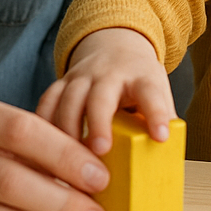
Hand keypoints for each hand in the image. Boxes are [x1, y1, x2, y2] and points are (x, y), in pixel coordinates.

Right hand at [36, 27, 174, 154]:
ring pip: (68, 99)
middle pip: (101, 96)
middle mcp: (109, 74)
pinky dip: (43, 125)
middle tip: (102, 150)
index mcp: (140, 78)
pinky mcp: (61, 83)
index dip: (156, 113)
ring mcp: (82, 77)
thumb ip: (164, 121)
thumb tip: (169, 164)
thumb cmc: (139, 81)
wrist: (115, 46)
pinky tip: (41, 151)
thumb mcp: (158, 93)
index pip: (151, 94)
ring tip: (68, 162)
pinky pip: (47, 102)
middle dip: (99, 123)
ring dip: (67, 130)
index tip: (161, 136)